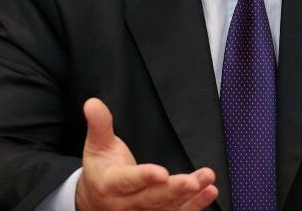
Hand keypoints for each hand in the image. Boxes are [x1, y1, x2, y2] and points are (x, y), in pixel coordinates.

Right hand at [76, 98, 218, 210]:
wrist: (94, 202)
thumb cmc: (101, 170)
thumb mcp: (97, 145)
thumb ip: (99, 125)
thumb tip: (92, 102)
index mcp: (110, 184)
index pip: (128, 181)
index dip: (144, 177)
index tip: (161, 173)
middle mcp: (126, 204)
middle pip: (152, 198)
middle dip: (174, 190)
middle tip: (192, 182)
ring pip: (167, 207)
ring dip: (190, 196)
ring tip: (207, 179)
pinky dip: (194, 205)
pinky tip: (209, 192)